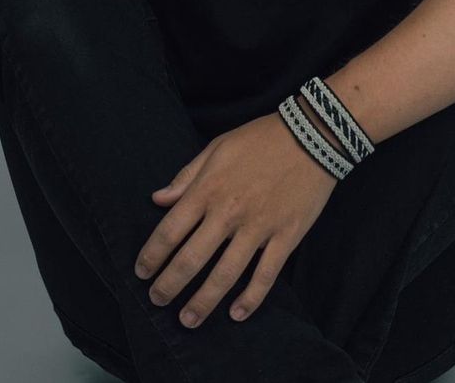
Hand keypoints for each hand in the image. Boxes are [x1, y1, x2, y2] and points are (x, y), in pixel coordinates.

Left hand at [134, 112, 338, 327]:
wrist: (313, 135)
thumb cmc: (261, 138)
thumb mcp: (218, 147)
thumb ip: (187, 176)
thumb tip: (158, 199)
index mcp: (209, 189)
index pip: (171, 231)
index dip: (152, 255)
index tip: (141, 272)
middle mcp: (229, 212)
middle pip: (191, 259)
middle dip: (169, 285)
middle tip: (157, 301)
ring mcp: (259, 227)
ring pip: (225, 274)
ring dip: (203, 302)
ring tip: (187, 320)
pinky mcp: (286, 236)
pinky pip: (266, 275)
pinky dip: (250, 298)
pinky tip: (236, 313)